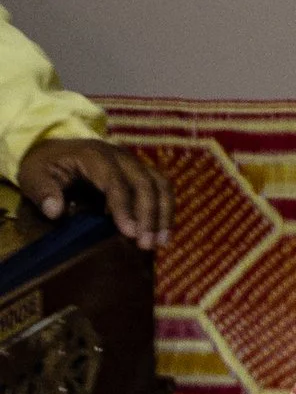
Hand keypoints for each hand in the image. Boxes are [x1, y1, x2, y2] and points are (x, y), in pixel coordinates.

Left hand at [18, 137, 169, 250]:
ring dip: (164, 212)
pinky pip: (160, 186)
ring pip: (159, 183)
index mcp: (94, 156)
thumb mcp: (33, 175)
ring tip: (162, 241)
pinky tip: (163, 232)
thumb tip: (55, 211)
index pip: (115, 181)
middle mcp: (120, 156)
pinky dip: (165, 208)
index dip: (124, 206)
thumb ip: (43, 191)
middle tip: (146, 244)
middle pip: (144, 182)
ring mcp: (132, 163)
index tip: (129, 232)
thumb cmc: (44, 165)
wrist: (53, 148)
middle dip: (149, 214)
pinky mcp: (138, 172)